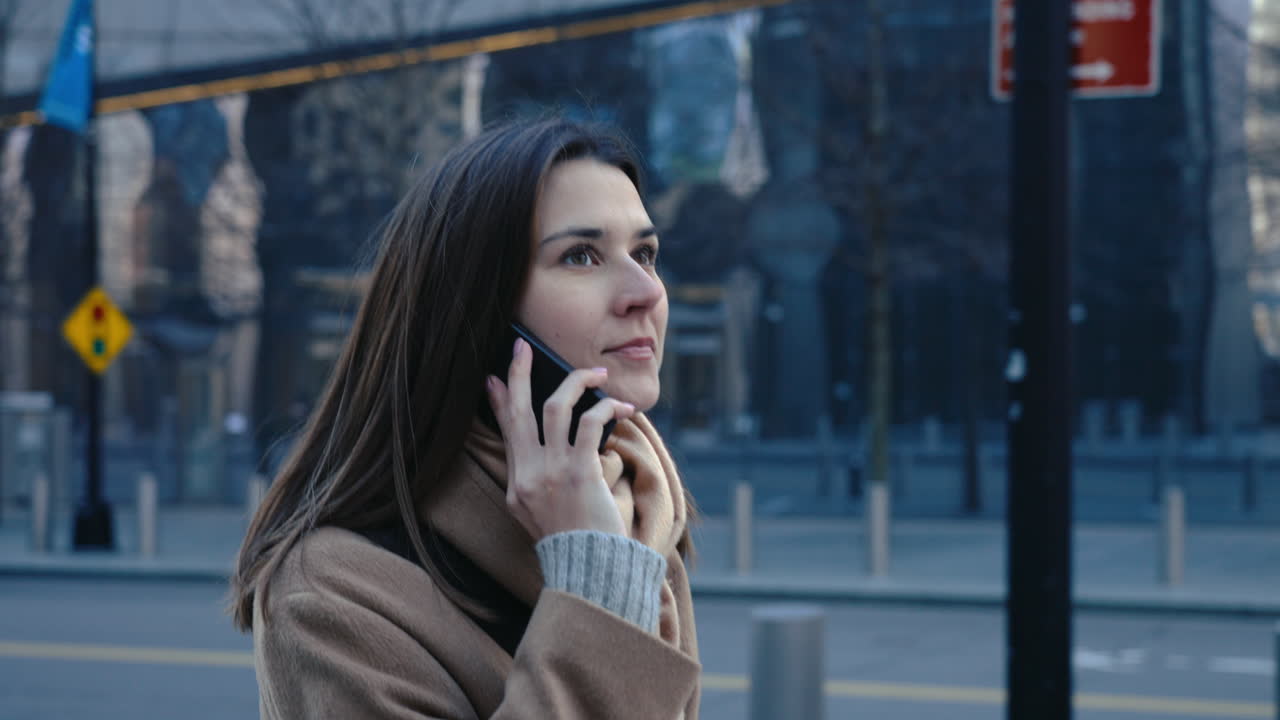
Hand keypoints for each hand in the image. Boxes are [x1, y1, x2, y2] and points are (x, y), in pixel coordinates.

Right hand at [485, 338, 635, 540]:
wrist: (590, 571)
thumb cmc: (574, 544)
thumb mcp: (539, 516)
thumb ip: (535, 482)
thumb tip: (540, 449)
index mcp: (517, 485)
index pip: (506, 431)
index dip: (501, 400)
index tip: (496, 377)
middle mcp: (528, 474)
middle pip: (519, 411)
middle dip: (520, 374)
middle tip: (523, 347)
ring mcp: (551, 472)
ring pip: (554, 407)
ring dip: (575, 383)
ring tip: (595, 373)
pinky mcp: (580, 471)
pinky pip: (590, 423)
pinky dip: (606, 408)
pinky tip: (621, 407)